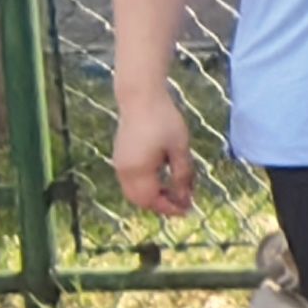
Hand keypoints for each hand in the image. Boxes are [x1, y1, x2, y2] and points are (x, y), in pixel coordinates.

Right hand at [114, 91, 196, 218]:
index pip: (152, 201)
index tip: (188, 210)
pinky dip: (146, 187)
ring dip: (153, 196)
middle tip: (183, 203)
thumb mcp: (180, 148)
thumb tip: (186, 197)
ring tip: (175, 192)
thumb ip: (183, 174)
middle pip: (140, 201)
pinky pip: (130, 182)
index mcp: (138, 170)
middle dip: (161, 205)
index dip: (170, 208)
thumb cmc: (164, 120)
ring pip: (133, 192)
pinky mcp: (120, 157)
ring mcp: (119, 164)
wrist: (140, 98)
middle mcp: (124, 171)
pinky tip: (163, 179)